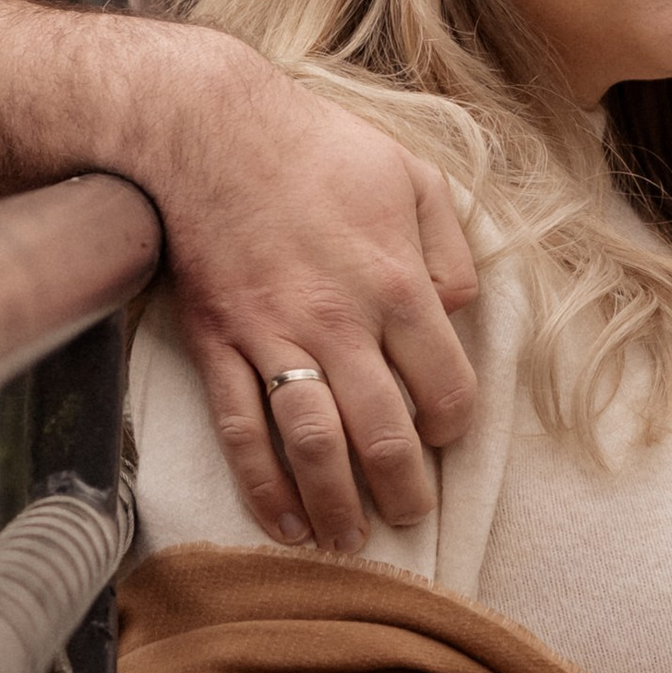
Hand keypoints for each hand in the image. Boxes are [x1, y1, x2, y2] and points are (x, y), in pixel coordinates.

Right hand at [0, 0, 477, 543]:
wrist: (209, 129)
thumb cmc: (317, 147)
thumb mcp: (413, 176)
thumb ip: (450, 247)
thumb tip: (461, 307)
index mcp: (398, 284)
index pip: (446, 385)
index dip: (452, 424)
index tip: (443, 434)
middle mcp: (340, 322)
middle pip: (385, 432)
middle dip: (403, 489)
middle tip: (409, 516)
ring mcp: (273, 338)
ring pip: (314, 444)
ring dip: (337, 504)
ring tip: (350, 544)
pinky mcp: (218, 344)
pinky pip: (242, 429)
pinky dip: (263, 487)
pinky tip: (283, 525)